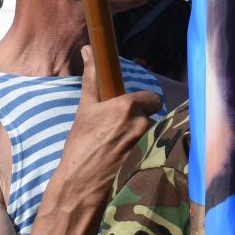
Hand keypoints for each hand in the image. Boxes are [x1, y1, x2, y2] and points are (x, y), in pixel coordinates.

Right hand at [55, 46, 162, 199]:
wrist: (80, 184)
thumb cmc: (80, 145)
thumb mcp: (85, 109)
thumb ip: (92, 77)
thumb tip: (88, 49)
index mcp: (127, 107)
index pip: (152, 99)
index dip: (143, 105)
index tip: (130, 113)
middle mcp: (142, 124)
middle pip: (153, 118)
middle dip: (141, 124)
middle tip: (121, 135)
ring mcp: (147, 145)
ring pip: (155, 136)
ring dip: (144, 140)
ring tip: (124, 151)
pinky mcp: (150, 162)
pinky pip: (155, 152)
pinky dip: (146, 155)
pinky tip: (130, 162)